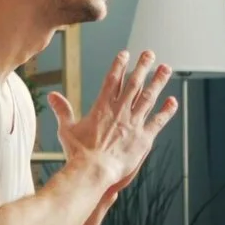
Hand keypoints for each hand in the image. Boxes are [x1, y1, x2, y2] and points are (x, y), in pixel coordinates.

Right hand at [46, 50, 176, 193]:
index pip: (112, 80)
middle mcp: (120, 111)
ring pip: (149, 98)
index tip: (125, 54)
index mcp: (102, 107)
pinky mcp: (144, 138)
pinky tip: (173, 101)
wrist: (93, 171)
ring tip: (166, 68)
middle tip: (149, 54)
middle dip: (142, 67)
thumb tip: (51, 96)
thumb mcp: (67, 129)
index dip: (119, 65)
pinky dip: (166, 111)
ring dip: (158, 82)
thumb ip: (62, 110)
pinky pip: (158, 121)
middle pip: (134, 83)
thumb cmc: (78, 153)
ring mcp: (134, 123)